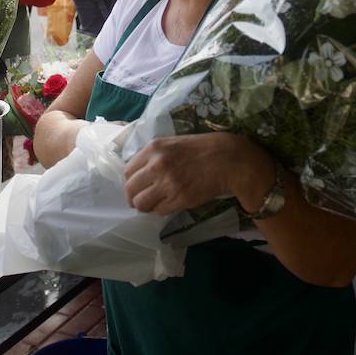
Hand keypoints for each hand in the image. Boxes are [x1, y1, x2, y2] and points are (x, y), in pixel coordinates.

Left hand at [123, 133, 273, 215]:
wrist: (228, 158)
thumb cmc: (201, 149)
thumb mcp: (173, 143)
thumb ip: (154, 156)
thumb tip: (139, 174)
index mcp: (153, 148)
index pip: (127, 172)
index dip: (131, 182)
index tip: (137, 186)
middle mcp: (157, 165)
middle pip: (131, 190)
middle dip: (134, 198)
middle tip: (143, 200)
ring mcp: (168, 183)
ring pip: (142, 204)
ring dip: (147, 206)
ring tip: (156, 203)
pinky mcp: (180, 198)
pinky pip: (160, 211)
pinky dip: (163, 209)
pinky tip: (172, 202)